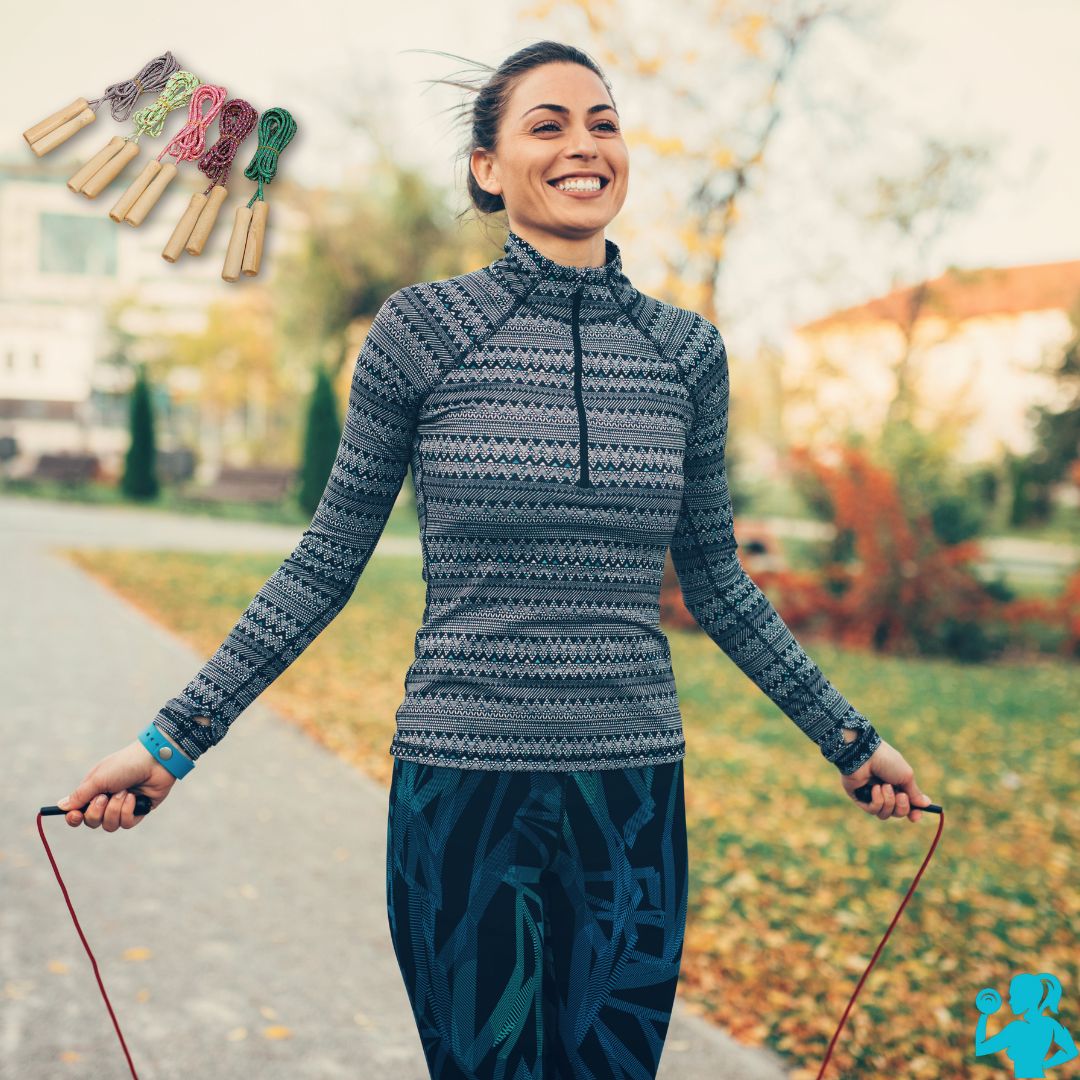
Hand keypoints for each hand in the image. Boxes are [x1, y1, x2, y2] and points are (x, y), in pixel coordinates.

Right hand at [57, 740, 179, 831]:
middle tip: (104, 797)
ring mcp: (123, 807)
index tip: (75, 816)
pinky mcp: (139, 811)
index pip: (78, 812)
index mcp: (95, 790)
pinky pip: (126, 824)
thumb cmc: (125, 764)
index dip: (74, 818)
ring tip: (125, 792)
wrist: (155, 760)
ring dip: (115, 809)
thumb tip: (61, 806)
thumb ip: (80, 795)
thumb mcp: (99, 778)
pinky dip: (128, 811)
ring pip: (109, 826)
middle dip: (97, 812)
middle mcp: (107, 800)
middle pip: (92, 822)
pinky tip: (135, 797)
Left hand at [839, 740, 932, 822]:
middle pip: (897, 813)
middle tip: (901, 795)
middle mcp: (885, 792)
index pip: (907, 805)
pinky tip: (874, 788)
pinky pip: (872, 810)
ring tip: (884, 786)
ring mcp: (871, 795)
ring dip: (888, 801)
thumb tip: (926, 804)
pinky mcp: (859, 798)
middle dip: (902, 807)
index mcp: (897, 784)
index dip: (912, 813)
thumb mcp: (906, 776)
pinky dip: (877, 800)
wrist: (863, 754)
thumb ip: (914, 792)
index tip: (915, 817)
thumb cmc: (886, 761)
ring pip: (885, 814)